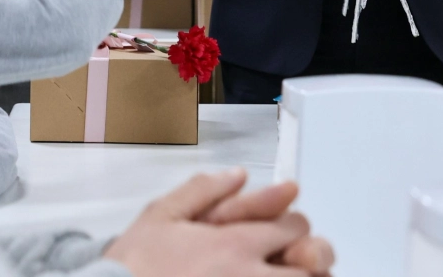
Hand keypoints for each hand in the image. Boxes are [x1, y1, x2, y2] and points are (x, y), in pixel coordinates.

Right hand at [104, 169, 332, 276]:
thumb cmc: (133, 266)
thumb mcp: (160, 216)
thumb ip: (203, 190)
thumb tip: (238, 175)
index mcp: (234, 245)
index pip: (292, 227)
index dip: (292, 223)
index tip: (283, 228)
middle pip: (309, 265)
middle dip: (308, 258)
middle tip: (294, 258)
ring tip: (282, 272)